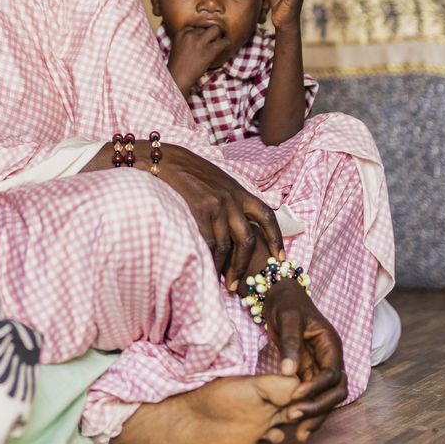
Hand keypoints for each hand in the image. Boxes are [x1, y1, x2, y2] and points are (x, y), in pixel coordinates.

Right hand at [155, 144, 284, 288]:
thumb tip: (236, 223)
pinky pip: (207, 241)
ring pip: (225, 246)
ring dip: (222, 268)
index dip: (276, 239)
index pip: (267, 216)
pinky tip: (203, 266)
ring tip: (218, 281)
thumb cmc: (188, 170)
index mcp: (239, 191)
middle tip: (237, 285)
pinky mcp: (198, 210)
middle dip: (242, 266)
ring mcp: (215, 205)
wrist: (164, 158)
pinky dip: (206, 258)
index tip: (280, 257)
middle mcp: (231, 199)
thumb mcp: (217, 181)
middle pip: (246, 240)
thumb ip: (229, 199)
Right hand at [167, 25, 233, 95]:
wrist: (177, 79)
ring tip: (221, 40)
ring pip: (215, 30)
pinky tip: (226, 46)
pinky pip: (223, 42)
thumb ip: (187, 39)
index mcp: (181, 33)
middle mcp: (190, 35)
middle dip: (211, 32)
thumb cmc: (177, 66)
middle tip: (214, 39)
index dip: (202, 32)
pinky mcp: (208, 52)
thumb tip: (200, 36)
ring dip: (219, 35)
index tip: (204, 38)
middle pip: (206, 27)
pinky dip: (226, 43)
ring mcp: (199, 42)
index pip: (197, 25)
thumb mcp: (178, 47)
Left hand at [263, 281, 346, 442]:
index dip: (316, 387)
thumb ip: (290, 344)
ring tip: (298, 433)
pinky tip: (296, 425)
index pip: (331, 374)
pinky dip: (307, 410)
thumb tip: (288, 373)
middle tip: (293, 417)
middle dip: (318, 407)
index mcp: (331, 345)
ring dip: (315, 415)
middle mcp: (331, 359)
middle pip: (335, 391)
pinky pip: (313, 396)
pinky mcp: (309, 373)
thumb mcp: (289, 319)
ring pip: (327, 398)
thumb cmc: (287, 304)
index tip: (295, 395)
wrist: (281, 297)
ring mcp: (321, 367)